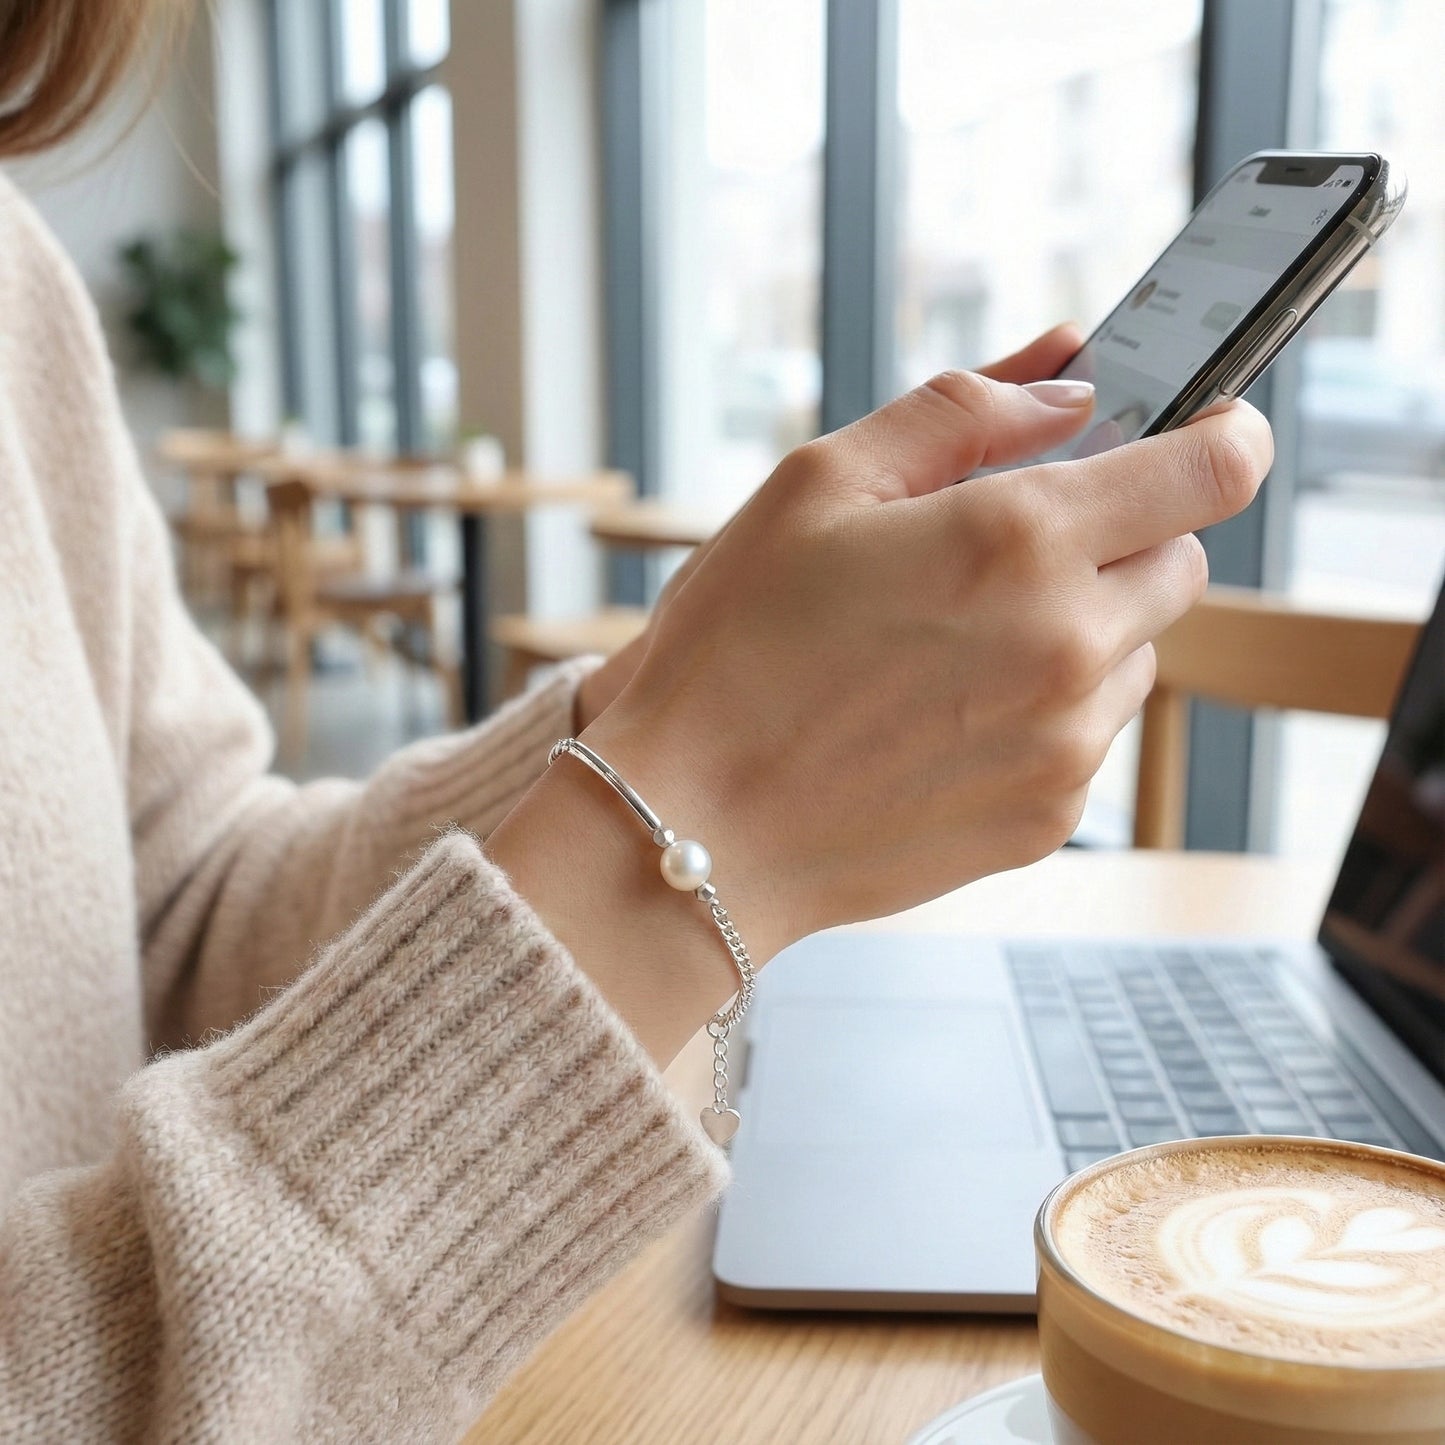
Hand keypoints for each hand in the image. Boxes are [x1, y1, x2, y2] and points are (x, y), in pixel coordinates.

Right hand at [582, 357, 1271, 962]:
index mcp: (1017, 540)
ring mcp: (1066, 742)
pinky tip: (941, 715)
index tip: (1204, 429)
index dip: (1223, 435)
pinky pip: (1087, 734)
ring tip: (952, 646)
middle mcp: (1067, 644)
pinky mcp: (1050, 815)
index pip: (1213, 469)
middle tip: (1011, 548)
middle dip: (1121, 536)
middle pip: (1180, 561)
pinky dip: (1043, 709)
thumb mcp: (818, 486)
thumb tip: (1064, 382)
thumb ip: (959, 411)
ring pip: (1135, 652)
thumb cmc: (734, 652)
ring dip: (1079, 628)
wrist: (695, 827)